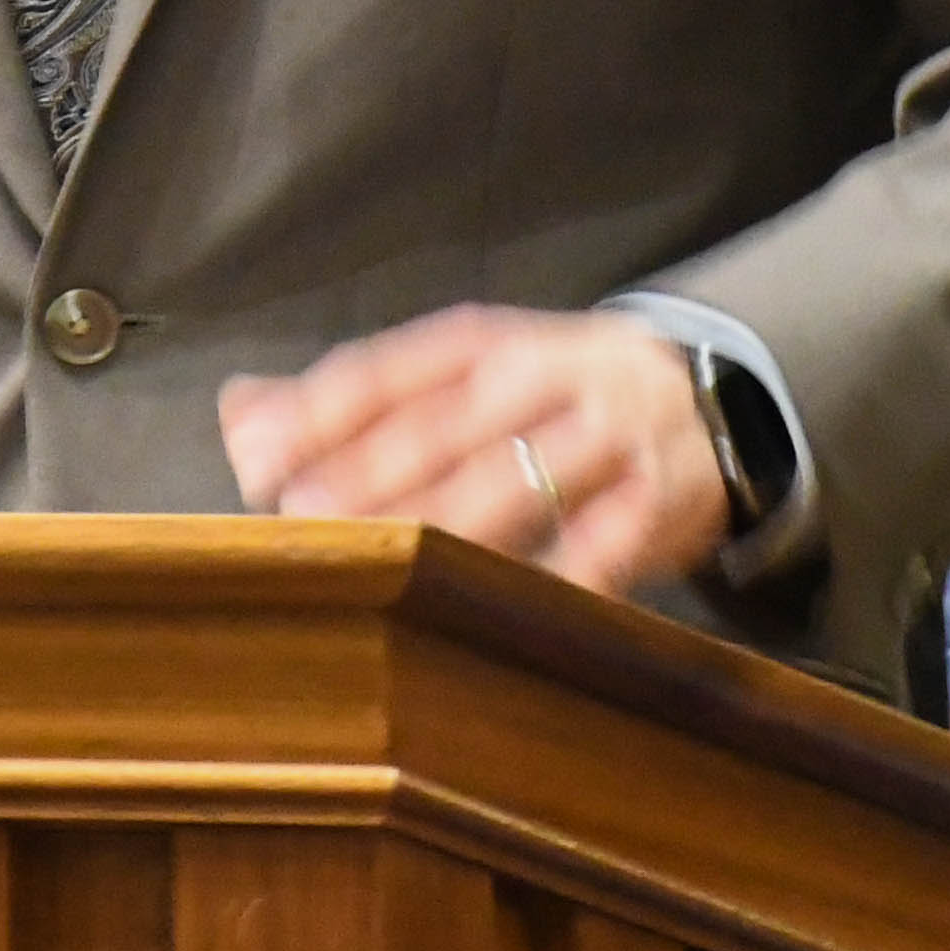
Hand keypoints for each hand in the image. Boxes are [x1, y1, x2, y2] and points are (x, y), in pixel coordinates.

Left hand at [218, 305, 728, 595]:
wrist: (710, 394)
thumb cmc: (550, 395)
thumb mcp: (464, 374)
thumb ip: (355, 399)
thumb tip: (239, 413)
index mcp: (484, 343)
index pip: (392, 370)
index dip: (322, 411)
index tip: (256, 458)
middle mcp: (546, 374)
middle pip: (448, 425)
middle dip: (373, 472)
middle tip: (305, 517)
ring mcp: (607, 436)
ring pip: (519, 481)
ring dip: (447, 524)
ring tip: (384, 564)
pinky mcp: (658, 499)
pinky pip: (601, 545)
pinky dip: (553, 577)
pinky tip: (496, 607)